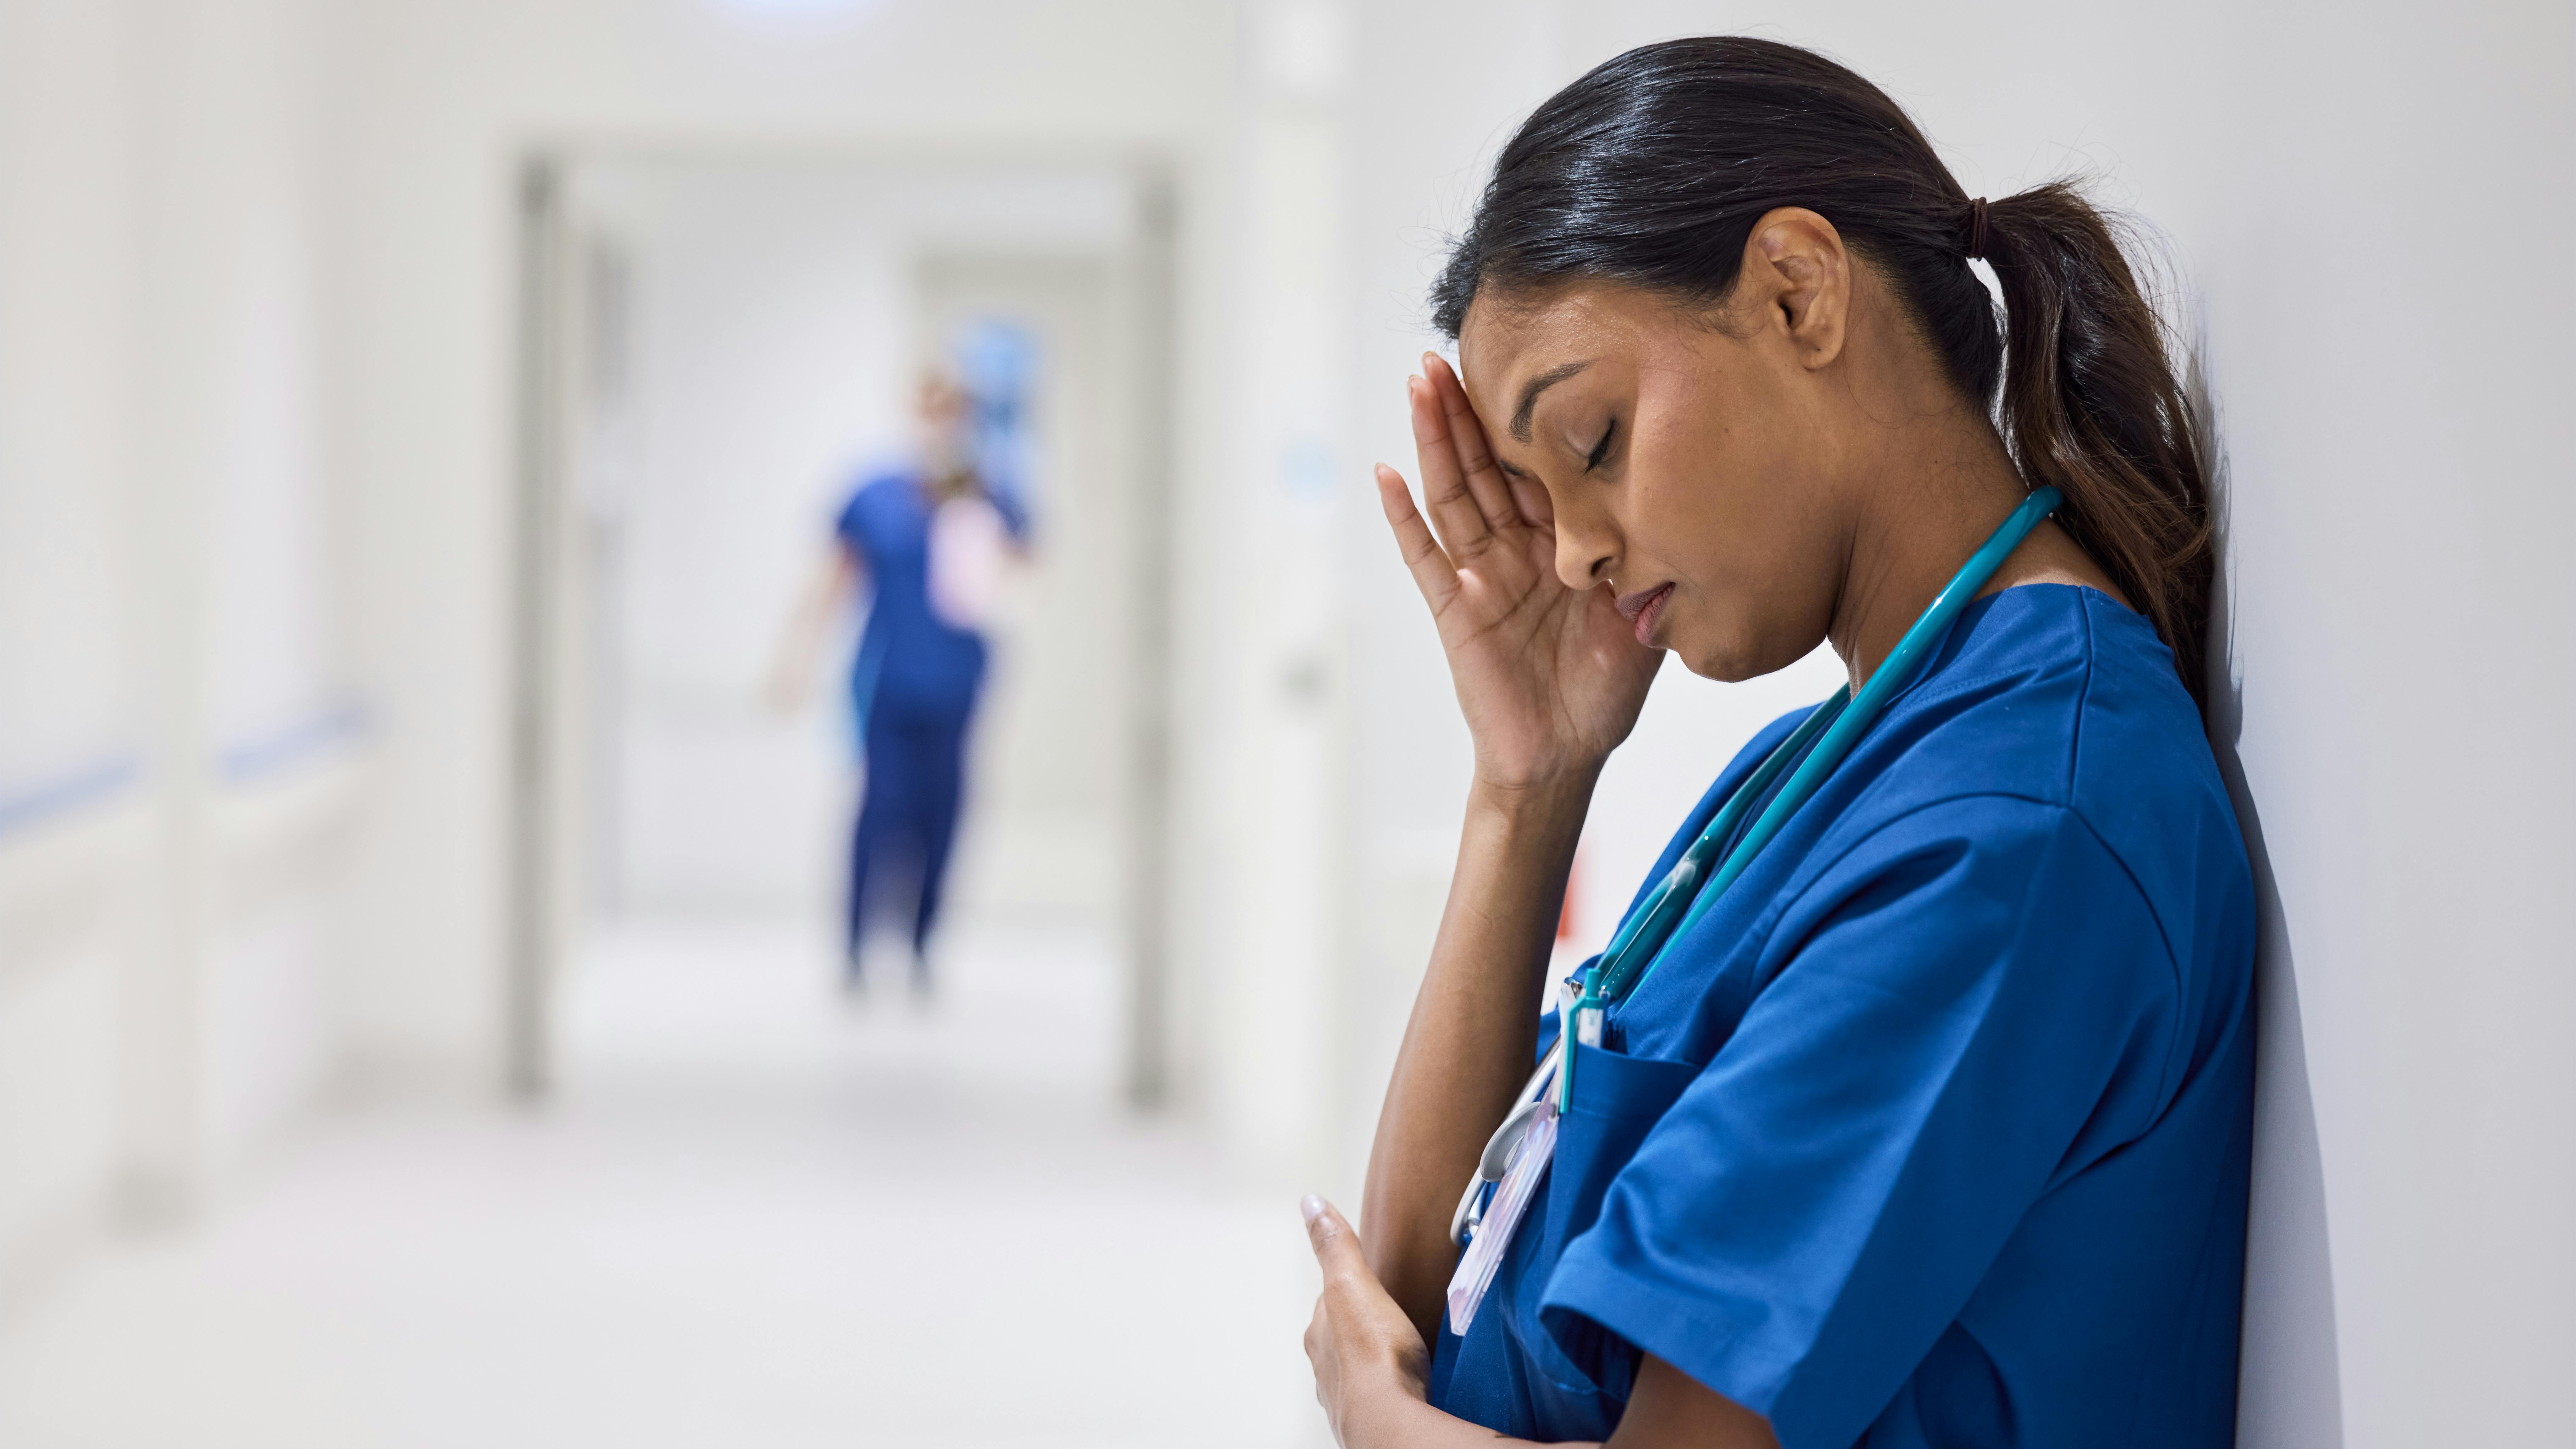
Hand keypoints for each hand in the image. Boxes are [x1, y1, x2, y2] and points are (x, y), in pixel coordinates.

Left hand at [1302, 1195, 1429, 1446]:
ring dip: (1374, 1359)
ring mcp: (1348, 1395)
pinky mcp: (1373, 1417)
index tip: (1366, 1280)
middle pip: (1342, 1336)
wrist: (1392, 1422)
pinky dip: (1390, 1387)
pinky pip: (1380, 1395)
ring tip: (1400, 1352)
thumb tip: (1310, 1204)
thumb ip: (1334, 1245)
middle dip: (1362, 1326)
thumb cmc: (1373, 1358)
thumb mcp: (1352, 1283)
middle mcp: (1326, 1366)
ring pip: (1357, 1368)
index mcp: (1320, 1332)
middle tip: (1388, 1317)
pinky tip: (1406, 1385)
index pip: (1329, 1300)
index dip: (1349, 1286)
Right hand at [1377, 356, 1658, 793]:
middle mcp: (1515, 549)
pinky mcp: (1456, 609)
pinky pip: (1425, 557)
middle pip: (1484, 465)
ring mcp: (1480, 576)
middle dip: (1466, 409)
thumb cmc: (1602, 691)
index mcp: (1560, 544)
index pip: (1537, 466)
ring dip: (1434, 439)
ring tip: (1418, 384)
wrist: (1567, 756)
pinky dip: (1402, 518)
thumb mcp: (1644, 617)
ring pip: (1452, 493)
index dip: (1525, 417)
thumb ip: (1654, 565)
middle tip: (1447, 349)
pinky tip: (1384, 475)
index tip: (1521, 361)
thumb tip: (1687, 511)